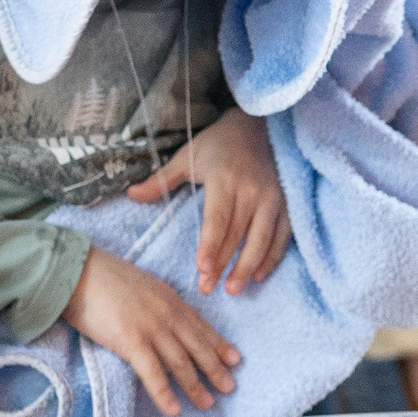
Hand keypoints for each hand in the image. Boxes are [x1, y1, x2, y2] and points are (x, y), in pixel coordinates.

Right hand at [61, 247, 238, 416]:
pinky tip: (174, 409)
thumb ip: (157, 303)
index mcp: (170, 300)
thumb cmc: (104, 277)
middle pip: (198, 347)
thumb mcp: (143, 285)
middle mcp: (167, 315)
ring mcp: (152, 329)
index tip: (235, 359)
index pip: (201, 327)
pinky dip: (165, 394)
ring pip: (181, 363)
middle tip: (229, 387)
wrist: (78, 271)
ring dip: (195, 386)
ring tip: (207, 403)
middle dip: (216, 369)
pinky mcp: (132, 342)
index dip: (219, 345)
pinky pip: (153, 373)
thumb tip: (162, 316)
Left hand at [124, 111, 291, 295]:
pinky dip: (271, 257)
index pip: (217, 218)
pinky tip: (259, 276)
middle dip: (222, 265)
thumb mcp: (187, 156)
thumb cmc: (218, 144)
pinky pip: (282, 236)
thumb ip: (162, 179)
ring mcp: (273, 198)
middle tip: (207, 288)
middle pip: (237, 234)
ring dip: (247, 267)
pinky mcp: (286, 204)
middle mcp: (252, 190)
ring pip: (261, 239)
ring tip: (232, 289)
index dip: (210, 245)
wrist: (257, 127)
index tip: (201, 269)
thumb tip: (130, 195)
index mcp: (224, 179)